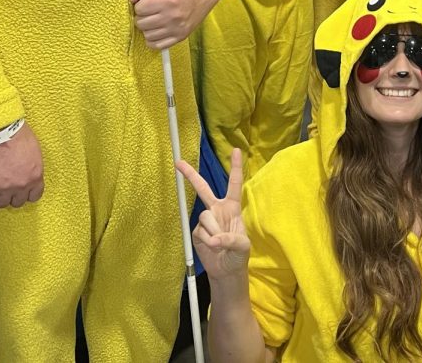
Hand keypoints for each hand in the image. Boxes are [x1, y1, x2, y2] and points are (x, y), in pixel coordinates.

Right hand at [0, 123, 43, 208]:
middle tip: (7, 187)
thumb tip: (27, 173)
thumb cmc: (18, 135)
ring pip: (1, 203)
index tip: (22, 190)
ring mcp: (3, 188)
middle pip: (17, 202)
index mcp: (35, 177)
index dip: (27, 193)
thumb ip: (32, 167)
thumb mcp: (34, 152)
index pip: (34, 196)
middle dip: (13, 195)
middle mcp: (21, 186)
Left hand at [130, 0, 220, 49]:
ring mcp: (177, 28)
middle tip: (148, 11)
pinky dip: (152, 40)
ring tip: (153, 20)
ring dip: (147, 28)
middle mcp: (173, 15)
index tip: (146, 2)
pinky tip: (156, 31)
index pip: (140, 8)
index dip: (140, 4)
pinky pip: (157, 46)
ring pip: (147, 35)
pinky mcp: (181, 36)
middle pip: (141, 23)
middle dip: (141, 16)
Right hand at [177, 148, 251, 278]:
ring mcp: (206, 220)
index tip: (235, 150)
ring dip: (213, 232)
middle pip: (203, 189)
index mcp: (232, 207)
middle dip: (191, 175)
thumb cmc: (238, 255)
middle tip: (178, 162)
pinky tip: (212, 247)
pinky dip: (207, 240)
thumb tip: (215, 239)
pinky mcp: (196, 231)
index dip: (235, 167)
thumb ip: (231, 240)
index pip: (234, 184)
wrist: (225, 271)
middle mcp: (217, 210)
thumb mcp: (242, 246)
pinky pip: (199, 231)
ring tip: (220, 244)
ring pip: (205, 216)